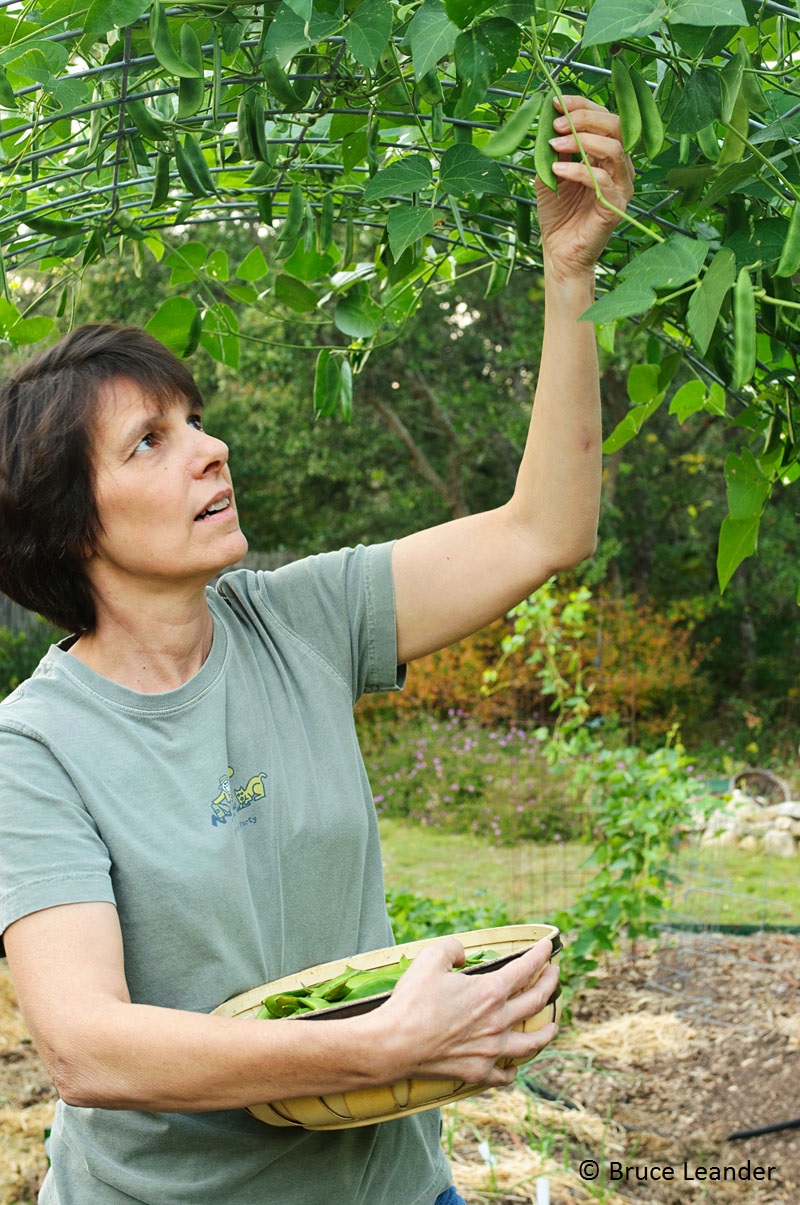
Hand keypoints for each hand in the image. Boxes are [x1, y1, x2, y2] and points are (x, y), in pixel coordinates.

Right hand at [375, 935, 558, 1086]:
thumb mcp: (430, 958)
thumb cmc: (411, 1000)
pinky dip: (513, 1070)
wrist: (395, 1044)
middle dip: (550, 984)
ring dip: (547, 1031)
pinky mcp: (478, 1072)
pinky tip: (514, 1066)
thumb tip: (463, 953)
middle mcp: (498, 1021)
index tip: (549, 948)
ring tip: (553, 1025)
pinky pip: (505, 1074)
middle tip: (555, 975)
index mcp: (491, 991)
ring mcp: (491, 1050)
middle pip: (536, 1001)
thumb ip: (452, 948)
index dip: (541, 955)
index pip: (526, 969)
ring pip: (532, 1043)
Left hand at [537, 94, 634, 282]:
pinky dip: (577, 170)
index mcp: (606, 155)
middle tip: (558, 122)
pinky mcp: (615, 206)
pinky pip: (602, 180)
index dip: (581, 105)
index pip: (603, 118)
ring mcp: (621, 186)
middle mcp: (619, 167)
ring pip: (614, 149)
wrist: (559, 253)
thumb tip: (549, 118)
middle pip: (616, 126)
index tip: (556, 102)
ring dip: (582, 140)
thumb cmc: (557, 215)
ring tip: (554, 144)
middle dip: (585, 117)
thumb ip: (554, 149)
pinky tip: (557, 171)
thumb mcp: (550, 173)